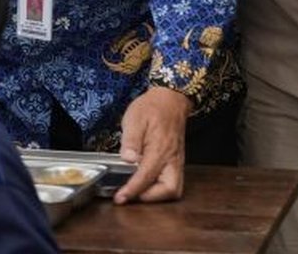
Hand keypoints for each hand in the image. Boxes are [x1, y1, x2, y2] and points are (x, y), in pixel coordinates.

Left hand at [114, 86, 191, 203]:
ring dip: (157, 195)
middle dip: (151, 198)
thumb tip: (127, 159)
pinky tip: (144, 182)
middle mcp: (172, 159)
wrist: (170, 99)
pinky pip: (173, 181)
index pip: (146, 177)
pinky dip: (160, 187)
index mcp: (160, 149)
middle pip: (171, 190)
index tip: (120, 198)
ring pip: (174, 188)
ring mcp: (176, 161)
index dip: (132, 190)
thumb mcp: (134, 119)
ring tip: (136, 191)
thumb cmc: (152, 108)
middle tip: (130, 195)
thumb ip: (130, 140)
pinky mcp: (176, 161)